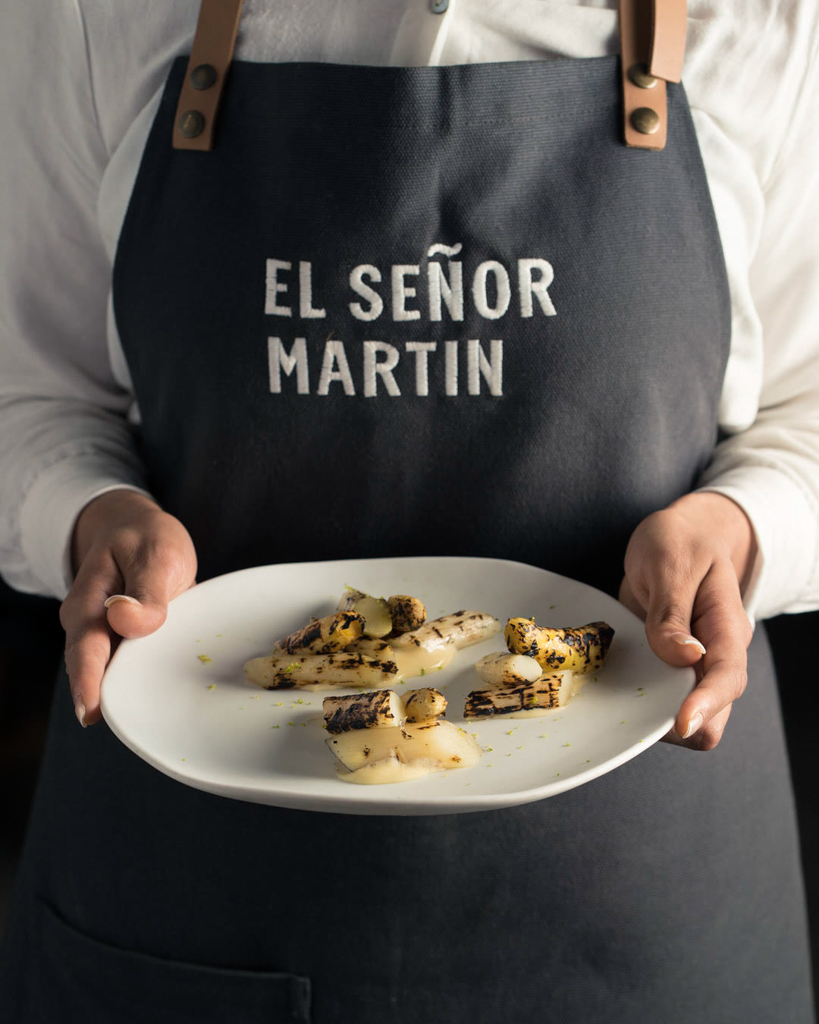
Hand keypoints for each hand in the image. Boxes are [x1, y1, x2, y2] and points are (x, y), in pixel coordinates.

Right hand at [60, 489, 196, 726]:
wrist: (137, 529)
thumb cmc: (146, 539)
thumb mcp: (155, 553)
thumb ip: (146, 590)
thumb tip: (124, 619)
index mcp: (89, 601)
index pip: (85, 646)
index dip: (87, 680)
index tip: (92, 711)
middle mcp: (89, 624)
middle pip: (92, 670)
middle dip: (106, 700)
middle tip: (130, 731)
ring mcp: (106, 636)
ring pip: (113, 672)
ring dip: (129, 694)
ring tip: (150, 724)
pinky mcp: (125, 642)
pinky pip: (131, 666)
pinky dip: (145, 681)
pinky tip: (166, 700)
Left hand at [618, 492, 756, 750]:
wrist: (681, 534)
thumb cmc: (680, 542)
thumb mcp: (671, 564)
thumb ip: (672, 611)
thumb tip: (686, 656)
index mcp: (726, 628)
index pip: (728, 678)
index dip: (706, 705)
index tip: (681, 723)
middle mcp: (714, 655)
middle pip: (712, 715)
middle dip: (676, 723)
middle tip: (629, 711)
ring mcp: (690, 666)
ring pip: (682, 715)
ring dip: (651, 718)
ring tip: (613, 701)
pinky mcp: (665, 667)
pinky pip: (656, 701)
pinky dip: (635, 705)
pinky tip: (606, 692)